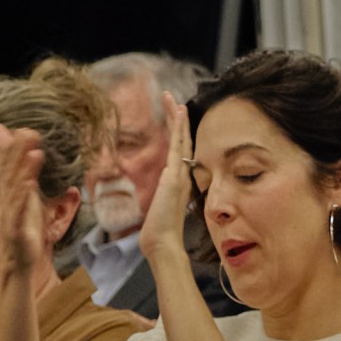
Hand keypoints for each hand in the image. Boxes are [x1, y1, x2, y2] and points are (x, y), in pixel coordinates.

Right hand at [0, 128, 52, 285]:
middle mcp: (7, 203)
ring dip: (25, 170)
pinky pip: (18, 212)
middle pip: (9, 173)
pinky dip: (23, 198)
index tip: (10, 127)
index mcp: (9, 196)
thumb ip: (26, 187)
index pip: (6, 167)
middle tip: (27, 130)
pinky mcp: (15, 231)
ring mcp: (10, 217)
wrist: (16, 267)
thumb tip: (30, 171)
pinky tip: (29, 185)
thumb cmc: (22, 237)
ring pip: (15, 190)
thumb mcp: (26, 208)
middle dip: (17, 151)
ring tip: (35, 152)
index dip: (8, 147)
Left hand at [142, 95, 195, 266]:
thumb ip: (163, 197)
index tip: (175, 115)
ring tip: (174, 99)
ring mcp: (180, 174)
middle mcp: (182, 174)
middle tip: (172, 98)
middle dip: (177, 119)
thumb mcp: (160, 208)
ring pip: (181, 139)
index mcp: (179, 180)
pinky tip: (179, 113)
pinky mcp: (175, 175)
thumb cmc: (159, 230)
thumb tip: (161, 196)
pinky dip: (180, 128)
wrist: (162, 242)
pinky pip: (179, 146)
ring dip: (177, 118)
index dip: (179, 132)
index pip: (180, 150)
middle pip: (182, 140)